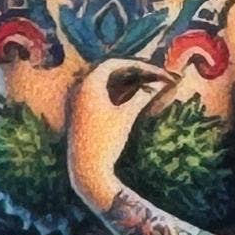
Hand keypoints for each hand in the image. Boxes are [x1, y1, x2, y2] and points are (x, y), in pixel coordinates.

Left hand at [65, 58, 172, 212]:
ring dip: (125, 82)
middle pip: (108, 71)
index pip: (113, 63)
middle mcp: (79, 88)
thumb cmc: (107, 141)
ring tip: (147, 85)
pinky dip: (115, 93)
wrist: (86, 170)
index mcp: (88, 84)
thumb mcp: (126, 116)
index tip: (155, 70)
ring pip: (104, 83)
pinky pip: (98, 94)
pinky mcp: (79, 113)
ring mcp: (77, 101)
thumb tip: (158, 85)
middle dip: (132, 72)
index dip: (136, 64)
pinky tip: (131, 99)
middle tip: (153, 76)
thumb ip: (142, 96)